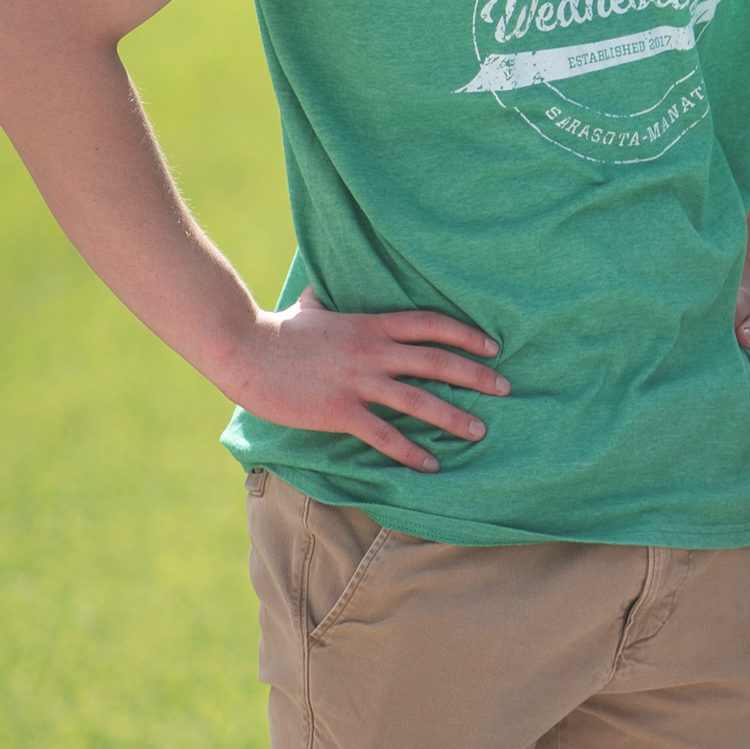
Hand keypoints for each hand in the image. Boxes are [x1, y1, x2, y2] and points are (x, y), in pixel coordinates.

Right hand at [214, 290, 506, 473]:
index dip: (466, 335)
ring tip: (481, 430)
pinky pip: (384, 434)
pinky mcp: (339, 410)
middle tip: (506, 388)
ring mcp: (358, 381)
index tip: (493, 346)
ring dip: (454, 416)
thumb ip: (328, 299)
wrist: (243, 348)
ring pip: (420, 400)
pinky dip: (411, 451)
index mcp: (372, 325)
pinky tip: (431, 465)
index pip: (432, 325)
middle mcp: (373, 351)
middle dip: (477, 375)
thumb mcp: (312, 307)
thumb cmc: (277, 330)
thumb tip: (321, 283)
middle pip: (438, 361)